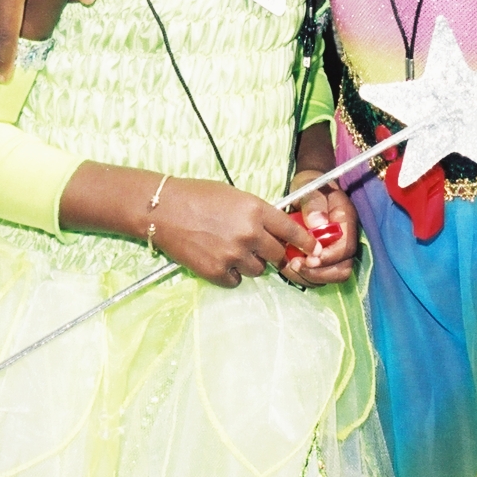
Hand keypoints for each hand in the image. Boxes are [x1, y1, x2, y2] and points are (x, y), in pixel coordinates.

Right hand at [150, 178, 316, 286]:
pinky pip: (236, 281)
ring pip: (258, 270)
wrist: (163, 209)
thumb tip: (277, 232)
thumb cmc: (197, 196)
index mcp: (256, 210)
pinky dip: (230, 274)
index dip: (305, 242)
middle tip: (259, 248)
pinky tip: (217, 259)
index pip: (291, 231)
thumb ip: (258, 214)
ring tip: (229, 249)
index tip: (313, 249)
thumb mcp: (235, 196)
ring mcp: (234, 255)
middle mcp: (249, 234)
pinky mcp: (217, 272)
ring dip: (250, 263)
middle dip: (273, 253)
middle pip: (277, 255)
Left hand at [284, 173, 358, 283]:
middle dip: (320, 272)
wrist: (309, 187)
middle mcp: (345, 240)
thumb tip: (318, 224)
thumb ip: (314, 204)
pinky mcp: (324, 258)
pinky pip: (319, 275)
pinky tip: (289, 267)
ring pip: (332, 276)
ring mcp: (336, 251)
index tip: (309, 259)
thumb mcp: (310, 190)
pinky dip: (305, 276)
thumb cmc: (311, 186)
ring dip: (311, 277)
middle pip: (343, 268)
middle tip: (296, 265)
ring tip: (290, 266)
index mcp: (346, 222)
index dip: (329, 257)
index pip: (346, 248)